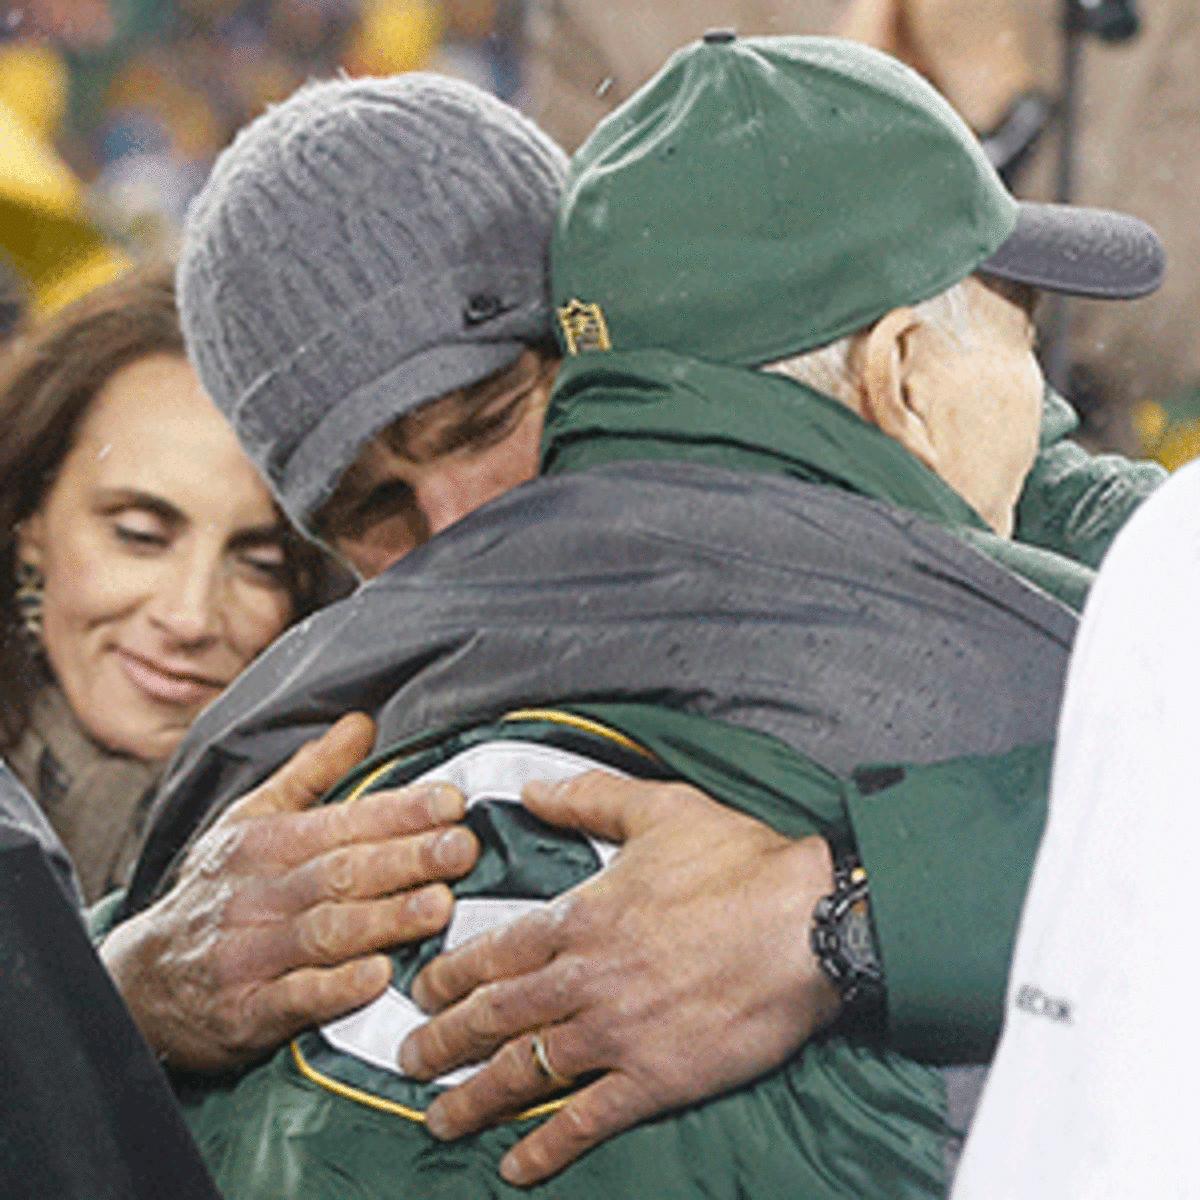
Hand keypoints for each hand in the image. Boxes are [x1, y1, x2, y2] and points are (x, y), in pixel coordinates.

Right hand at [101, 713, 478, 1071]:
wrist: (141, 981)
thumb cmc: (217, 890)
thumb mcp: (252, 820)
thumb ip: (313, 773)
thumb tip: (362, 722)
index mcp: (266, 841)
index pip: (342, 820)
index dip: (399, 811)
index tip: (452, 802)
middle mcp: (258, 893)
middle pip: (341, 872)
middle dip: (406, 858)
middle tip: (463, 848)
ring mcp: (250, 954)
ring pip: (325, 931)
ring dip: (385, 919)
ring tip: (439, 906)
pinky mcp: (245, 1012)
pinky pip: (294, 998)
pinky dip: (335, 989)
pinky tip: (378, 978)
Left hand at [399, 773, 839, 1186]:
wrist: (805, 924)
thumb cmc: (736, 861)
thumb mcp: (657, 808)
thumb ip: (586, 797)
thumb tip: (529, 787)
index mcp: (581, 918)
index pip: (494, 952)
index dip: (451, 975)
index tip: (422, 992)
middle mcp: (584, 979)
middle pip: (495, 1015)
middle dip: (444, 1040)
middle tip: (409, 1060)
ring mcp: (615, 1034)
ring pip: (525, 1071)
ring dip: (475, 1098)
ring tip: (439, 1117)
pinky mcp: (655, 1078)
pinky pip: (586, 1119)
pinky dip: (546, 1144)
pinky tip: (515, 1166)